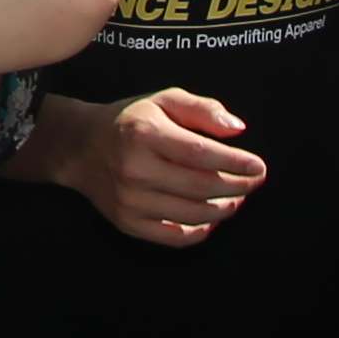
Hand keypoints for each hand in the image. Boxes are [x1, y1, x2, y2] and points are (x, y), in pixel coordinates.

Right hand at [52, 88, 261, 243]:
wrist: (80, 147)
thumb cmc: (130, 121)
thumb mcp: (163, 100)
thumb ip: (202, 109)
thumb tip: (237, 129)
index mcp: (145, 134)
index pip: (202, 154)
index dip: (236, 163)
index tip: (258, 166)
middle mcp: (135, 169)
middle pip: (201, 187)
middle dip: (238, 186)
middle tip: (253, 182)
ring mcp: (130, 201)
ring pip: (193, 215)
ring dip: (224, 209)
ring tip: (235, 198)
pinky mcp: (127, 223)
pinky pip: (174, 237)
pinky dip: (200, 231)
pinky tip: (211, 219)